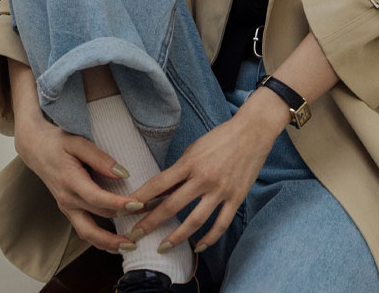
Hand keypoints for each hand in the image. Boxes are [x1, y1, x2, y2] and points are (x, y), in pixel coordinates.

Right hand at [14, 115, 145, 253]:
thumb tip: (123, 174)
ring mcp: (66, 207)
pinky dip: (99, 240)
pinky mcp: (68, 210)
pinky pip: (83, 230)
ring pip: (87, 233)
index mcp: (70, 181)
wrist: (35, 148)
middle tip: (144, 228)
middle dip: (120, 226)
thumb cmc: (58, 142)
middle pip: (96, 220)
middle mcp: (67, 199)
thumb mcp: (78, 142)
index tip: (139, 204)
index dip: (119, 204)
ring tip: (131, 246)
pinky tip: (115, 244)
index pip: (97, 199)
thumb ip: (100, 158)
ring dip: (108, 243)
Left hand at [127, 87, 289, 251]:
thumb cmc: (221, 137)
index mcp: (190, 163)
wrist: (253, 131)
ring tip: (163, 247)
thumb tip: (162, 191)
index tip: (125, 210)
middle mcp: (204, 178)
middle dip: (150, 223)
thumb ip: (180, 169)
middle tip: (134, 236)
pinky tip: (198, 246)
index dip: (140, 198)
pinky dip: (209, 238)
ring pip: (195, 221)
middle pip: (171, 206)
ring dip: (177, 237)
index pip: (158, 184)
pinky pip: (221, 223)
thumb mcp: (195, 148)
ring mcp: (221, 190)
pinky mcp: (236, 197)